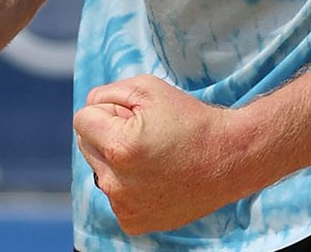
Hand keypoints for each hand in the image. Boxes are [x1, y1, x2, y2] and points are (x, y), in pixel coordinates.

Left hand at [73, 75, 249, 234]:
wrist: (228, 159)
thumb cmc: (189, 119)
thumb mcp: (148, 88)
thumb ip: (108, 93)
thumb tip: (89, 105)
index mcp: (118, 147)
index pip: (82, 119)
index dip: (105, 109)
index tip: (129, 112)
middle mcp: (116, 183)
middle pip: (87, 144)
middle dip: (107, 132)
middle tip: (143, 130)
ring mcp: (124, 206)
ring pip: (100, 169)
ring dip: (115, 157)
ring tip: (152, 153)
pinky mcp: (133, 222)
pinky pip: (114, 192)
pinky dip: (126, 181)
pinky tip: (155, 175)